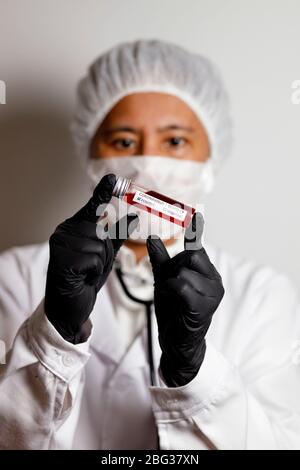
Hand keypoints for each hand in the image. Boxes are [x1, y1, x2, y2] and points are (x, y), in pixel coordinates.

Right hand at [45, 173, 137, 343]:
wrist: (69, 306)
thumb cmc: (85, 277)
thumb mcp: (105, 254)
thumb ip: (118, 235)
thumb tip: (134, 216)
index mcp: (75, 226)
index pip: (93, 207)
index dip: (104, 192)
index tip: (114, 177)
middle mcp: (64, 231)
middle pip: (103, 232)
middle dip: (105, 253)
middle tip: (91, 266)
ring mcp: (60, 244)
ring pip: (100, 247)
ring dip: (99, 264)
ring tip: (85, 273)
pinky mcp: (61, 259)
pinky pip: (94, 260)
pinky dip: (93, 273)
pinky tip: (81, 278)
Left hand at [147, 213, 223, 386]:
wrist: (177, 343)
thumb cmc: (173, 311)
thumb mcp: (164, 281)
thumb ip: (161, 261)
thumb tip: (153, 237)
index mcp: (207, 273)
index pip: (198, 246)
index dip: (196, 231)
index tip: (197, 214)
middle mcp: (214, 280)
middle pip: (190, 255)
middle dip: (173, 268)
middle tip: (170, 286)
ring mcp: (212, 294)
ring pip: (184, 270)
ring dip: (169, 283)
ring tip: (172, 298)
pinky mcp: (204, 307)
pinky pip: (181, 285)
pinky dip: (170, 290)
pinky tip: (172, 301)